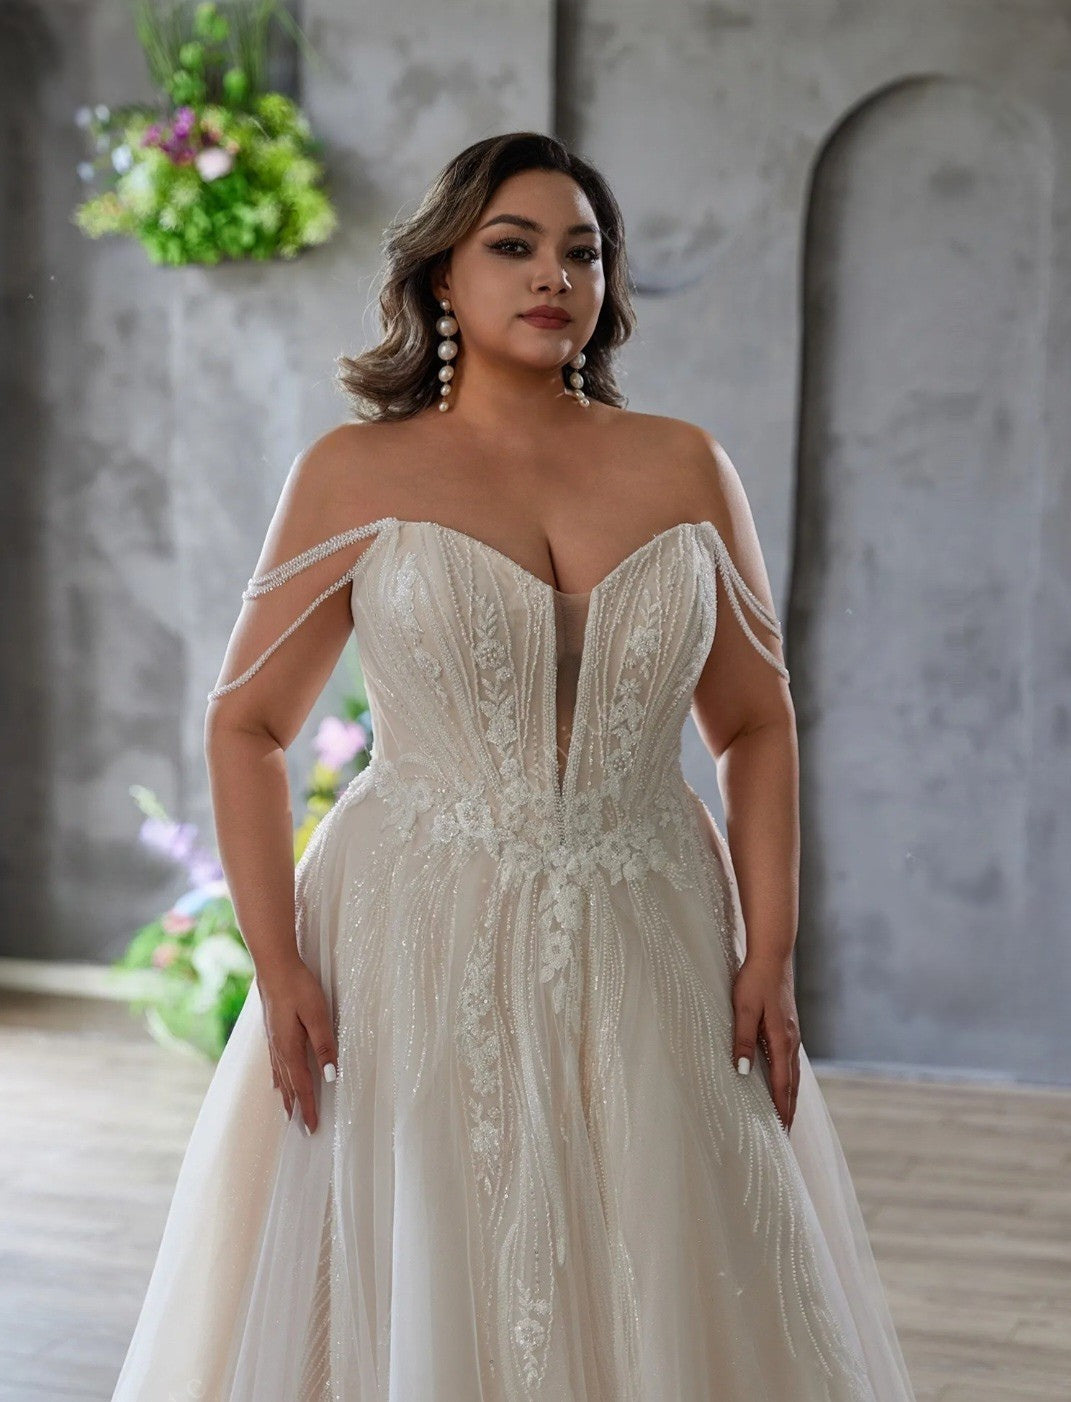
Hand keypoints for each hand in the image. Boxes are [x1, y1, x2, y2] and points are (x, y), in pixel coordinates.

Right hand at [257, 958, 338, 1134]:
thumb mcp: (317, 1014)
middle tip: (300, 1131)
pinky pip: (275, 1064)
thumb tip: (330, 1076)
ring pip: (280, 1077)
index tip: (311, 1130)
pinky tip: (276, 1082)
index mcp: (289, 1048)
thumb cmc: (298, 987)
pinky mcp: (272, 1030)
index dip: (308, 1108)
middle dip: (296, 1108)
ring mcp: (272, 1040)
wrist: (274, 965)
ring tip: (288, 1113)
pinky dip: (278, 1079)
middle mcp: (278, 1049)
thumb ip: (324, 1045)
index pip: (302, 1086)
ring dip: (286, 1097)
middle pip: (288, 1086)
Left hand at [730, 953, 800, 1132]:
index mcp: (781, 1040)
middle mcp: (791, 1041)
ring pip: (794, 1073)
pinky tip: (784, 1082)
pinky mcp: (788, 1027)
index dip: (781, 1110)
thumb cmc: (754, 981)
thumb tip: (742, 1072)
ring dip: (790, 1096)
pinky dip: (789, 1079)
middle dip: (789, 1110)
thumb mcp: (742, 1009)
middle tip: (786, 1136)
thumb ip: (742, 1039)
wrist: (772, 956)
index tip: (781, 1133)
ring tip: (786, 1116)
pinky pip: (791, 1061)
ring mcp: (792, 1034)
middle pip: (792, 1084)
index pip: (782, 1085)